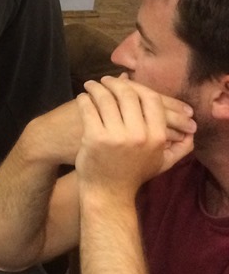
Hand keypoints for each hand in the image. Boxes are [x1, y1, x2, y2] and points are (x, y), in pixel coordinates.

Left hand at [75, 76, 194, 198]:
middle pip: (127, 95)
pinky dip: (84, 100)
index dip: (138, 87)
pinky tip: (82, 98)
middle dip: (114, 83)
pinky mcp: (94, 138)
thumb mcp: (162, 163)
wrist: (108, 192)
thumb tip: (192, 131)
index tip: (125, 83)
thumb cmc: (134, 174)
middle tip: (104, 81)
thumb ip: (180, 147)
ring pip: (106, 99)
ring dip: (96, 88)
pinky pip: (89, 109)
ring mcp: (116, 136)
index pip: (151, 99)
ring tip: (90, 86)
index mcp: (156, 137)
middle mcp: (138, 135)